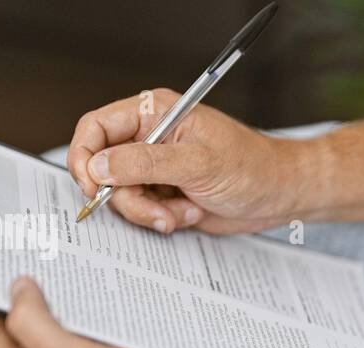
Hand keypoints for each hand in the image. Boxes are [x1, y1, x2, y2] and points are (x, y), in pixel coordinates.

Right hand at [68, 88, 316, 234]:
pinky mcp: (164, 194)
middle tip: (155, 209)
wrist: (279, 196)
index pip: (96, 127)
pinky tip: (190, 213)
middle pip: (104, 169)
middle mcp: (149, 138)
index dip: (85, 157)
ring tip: (183, 210)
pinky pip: (143, 212)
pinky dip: (163, 219)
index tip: (93, 187)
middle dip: (127, 196)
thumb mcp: (198, 163)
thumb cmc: (251, 167)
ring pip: (122, 196)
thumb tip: (99, 166)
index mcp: (154, 113)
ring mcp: (155, 168)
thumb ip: (145, 163)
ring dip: (150, 211)